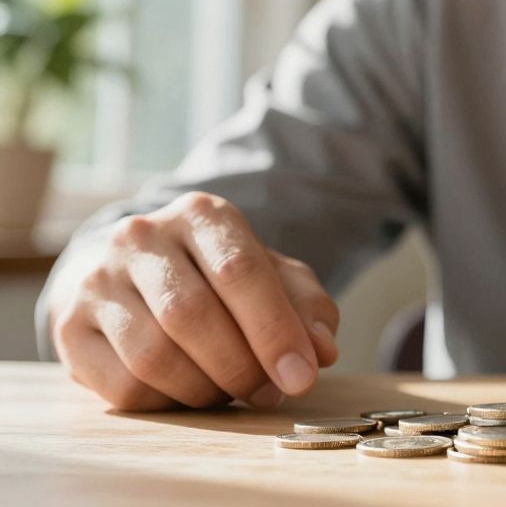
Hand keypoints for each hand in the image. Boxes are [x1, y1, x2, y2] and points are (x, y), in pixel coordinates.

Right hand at [47, 192, 338, 410]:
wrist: (131, 272)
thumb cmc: (215, 277)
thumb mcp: (271, 276)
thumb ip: (305, 307)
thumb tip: (322, 349)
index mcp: (201, 215)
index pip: (240, 271)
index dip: (275, 330)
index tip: (302, 377)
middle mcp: (142, 237)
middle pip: (192, 316)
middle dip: (241, 367)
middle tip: (268, 393)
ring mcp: (98, 280)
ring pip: (154, 355)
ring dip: (204, 390)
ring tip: (230, 392)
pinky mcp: (69, 327)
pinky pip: (122, 386)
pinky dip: (166, 403)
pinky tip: (186, 392)